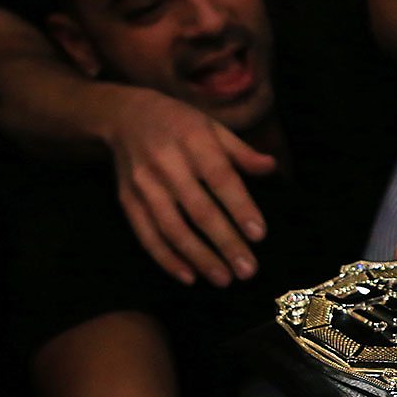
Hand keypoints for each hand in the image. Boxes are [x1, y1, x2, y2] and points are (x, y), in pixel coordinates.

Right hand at [100, 87, 275, 286]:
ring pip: (172, 228)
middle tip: (247, 270)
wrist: (124, 117)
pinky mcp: (127, 201)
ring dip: (198, 257)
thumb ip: (241, 151)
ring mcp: (144, 185)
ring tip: (223, 279)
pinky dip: (166, 258)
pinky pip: (146, 235)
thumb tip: (272, 168)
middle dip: (225, 242)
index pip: (220, 178)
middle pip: (198, 209)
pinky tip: (189, 276)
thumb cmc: (180, 123)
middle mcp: (167, 164)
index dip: (240, 207)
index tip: (259, 235)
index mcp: (194, 141)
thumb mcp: (212, 126)